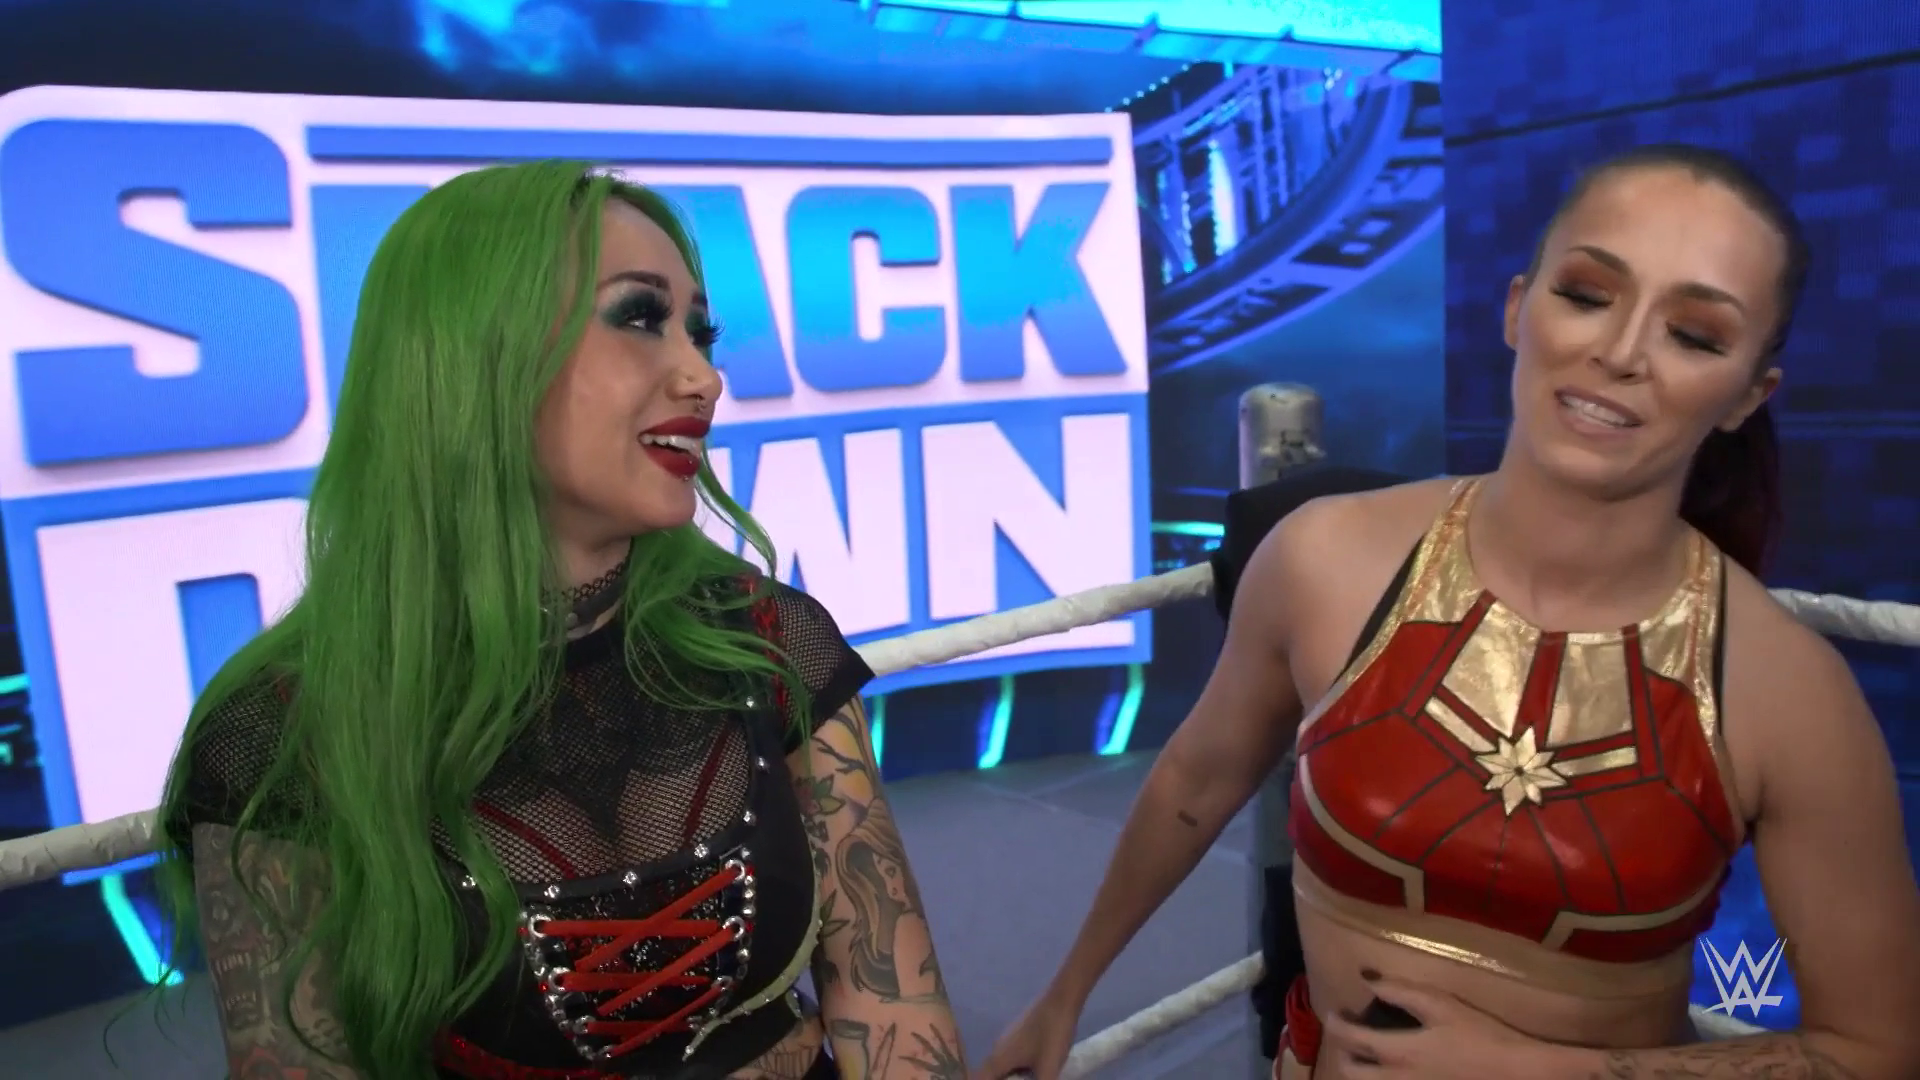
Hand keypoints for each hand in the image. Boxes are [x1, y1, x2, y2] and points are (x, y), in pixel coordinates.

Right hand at [972, 992, 1078, 1079]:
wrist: (1062, 999)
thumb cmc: (1052, 1034)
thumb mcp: (1048, 1067)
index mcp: (997, 1059)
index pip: (978, 1079)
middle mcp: (997, 1050)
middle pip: (988, 1075)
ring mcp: (1007, 1041)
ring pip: (1000, 1068)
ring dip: (1009, 1077)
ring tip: (1024, 1079)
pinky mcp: (1019, 1036)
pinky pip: (1010, 1060)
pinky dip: (1016, 1071)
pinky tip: (1032, 1073)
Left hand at [1319, 976, 1556, 1079]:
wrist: (1515, 1073)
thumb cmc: (1479, 1035)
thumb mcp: (1440, 1004)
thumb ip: (1400, 991)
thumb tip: (1367, 978)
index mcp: (1397, 1053)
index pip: (1352, 1039)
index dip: (1336, 1024)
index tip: (1334, 1012)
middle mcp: (1397, 1079)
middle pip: (1352, 1073)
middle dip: (1342, 1054)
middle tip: (1348, 1037)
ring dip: (1361, 1071)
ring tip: (1367, 1056)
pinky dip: (1384, 1079)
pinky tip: (1395, 1069)